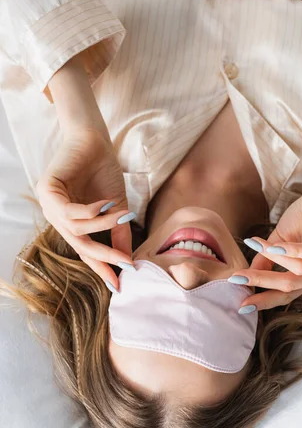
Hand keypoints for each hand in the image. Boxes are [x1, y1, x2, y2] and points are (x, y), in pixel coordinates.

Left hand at [36, 128, 135, 290]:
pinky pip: (69, 211)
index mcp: (72, 224)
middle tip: (124, 264)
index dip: (102, 267)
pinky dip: (91, 211)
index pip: (85, 251)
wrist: (95, 141)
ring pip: (76, 229)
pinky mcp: (47, 189)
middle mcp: (57, 218)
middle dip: (104, 256)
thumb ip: (119, 234)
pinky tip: (107, 204)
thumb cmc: (104, 172)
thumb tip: (129, 261)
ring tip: (123, 217)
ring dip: (103, 226)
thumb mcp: (117, 209)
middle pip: (79, 245)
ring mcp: (49, 205)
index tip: (119, 285)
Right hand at [232, 180, 301, 311]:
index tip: (242, 306)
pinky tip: (277, 246)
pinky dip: (294, 251)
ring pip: (300, 269)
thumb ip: (267, 259)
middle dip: (262, 281)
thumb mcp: (280, 240)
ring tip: (256, 246)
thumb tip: (247, 275)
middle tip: (238, 278)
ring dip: (276, 258)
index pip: (287, 294)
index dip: (264, 300)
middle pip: (291, 285)